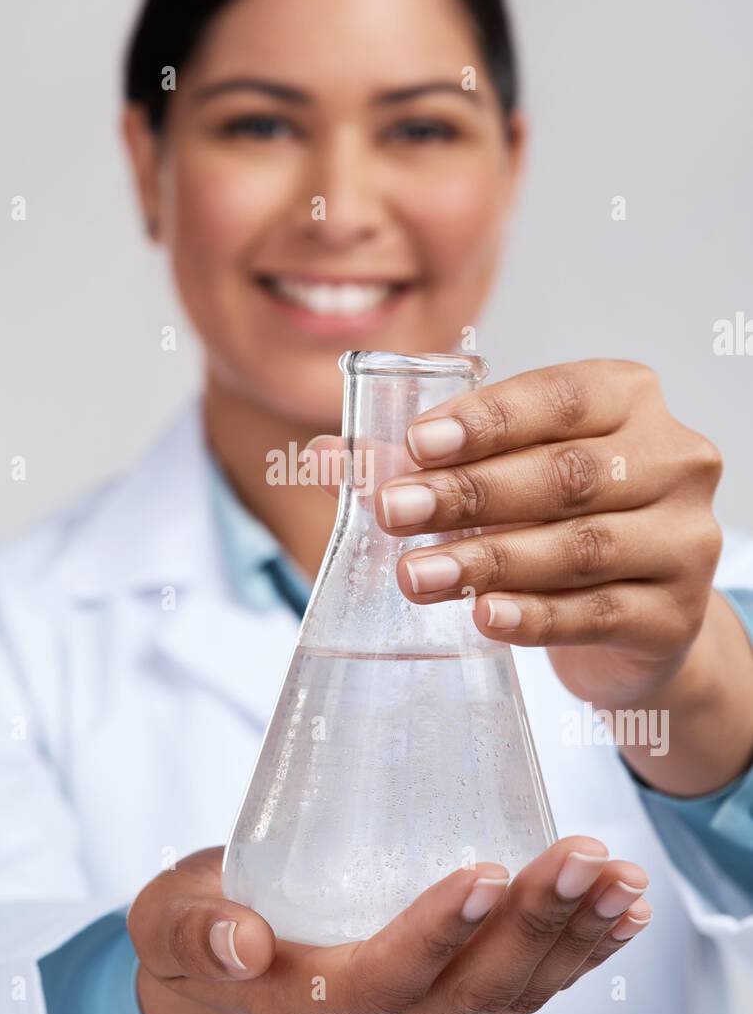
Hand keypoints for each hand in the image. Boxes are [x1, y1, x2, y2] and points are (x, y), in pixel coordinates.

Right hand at [127, 839, 649, 1013]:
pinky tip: (621, 909)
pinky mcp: (454, 996)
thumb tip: (240, 942)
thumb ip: (195, 928)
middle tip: (581, 853)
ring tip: (620, 877)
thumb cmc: (200, 926)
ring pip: (512, 994)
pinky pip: (527, 988)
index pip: (383, 978)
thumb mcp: (173, 918)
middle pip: (471, 991)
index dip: (434, 934)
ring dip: (573, 936)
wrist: (227, 964)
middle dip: (534, 924)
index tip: (483, 870)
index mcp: (310, 999)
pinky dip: (580, 951)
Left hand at [368, 359, 723, 708]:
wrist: (634, 616)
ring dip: (488, 560)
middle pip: (566, 474)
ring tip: (416, 575)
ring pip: (580, 546)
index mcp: (630, 400)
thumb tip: (328, 456)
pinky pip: (597, 614)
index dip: (488, 419)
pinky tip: (484, 616)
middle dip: (470, 494)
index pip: (560, 397)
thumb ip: (422, 463)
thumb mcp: (503, 478)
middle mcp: (672, 461)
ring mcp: (684, 540)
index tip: (416, 443)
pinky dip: (534, 617)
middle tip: (393, 512)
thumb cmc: (558, 522)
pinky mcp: (676, 615)